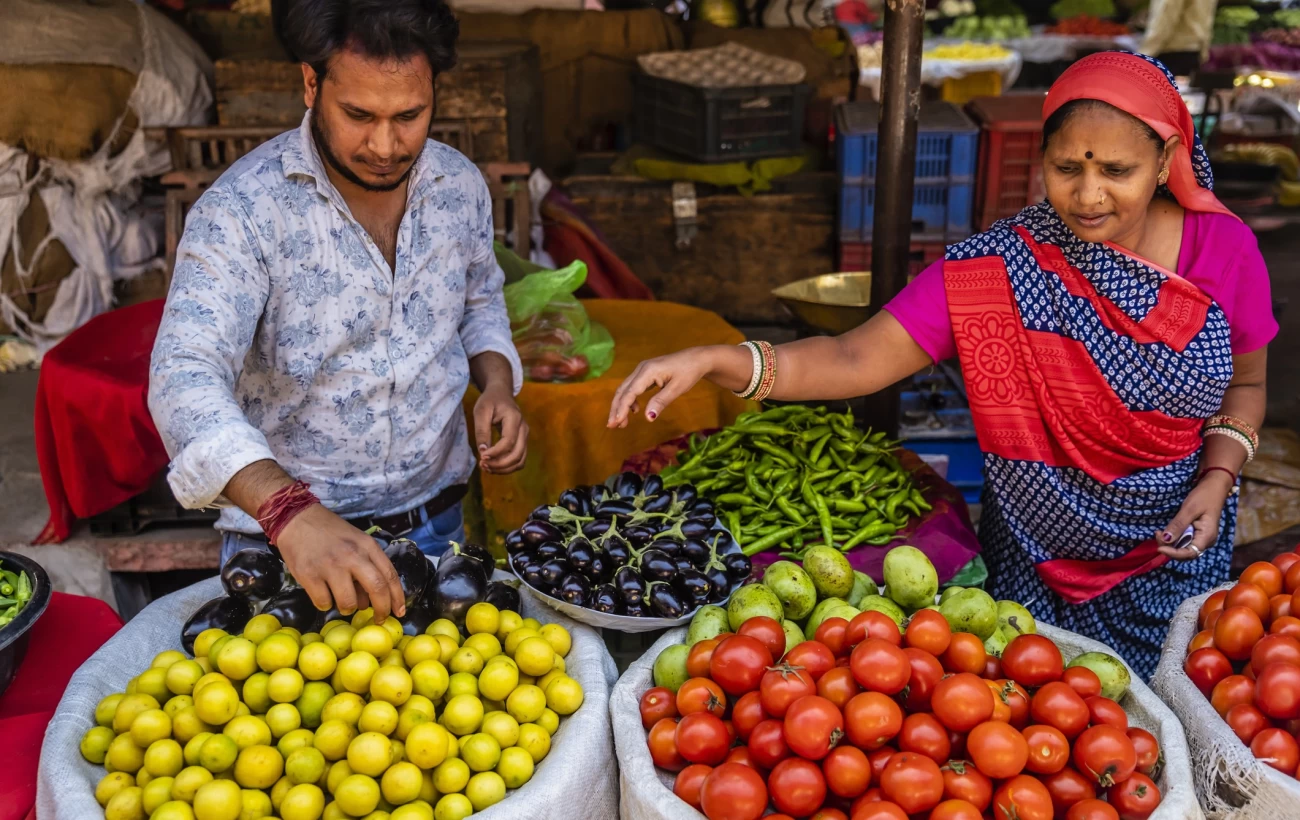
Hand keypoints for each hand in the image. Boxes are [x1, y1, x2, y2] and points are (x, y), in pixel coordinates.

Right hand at [276, 504, 405, 619]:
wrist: (297, 519)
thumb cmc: (329, 533)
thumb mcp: (356, 541)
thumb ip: (367, 565)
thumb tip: (371, 600)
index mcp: (367, 545)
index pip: (390, 575)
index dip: (397, 598)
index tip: (399, 612)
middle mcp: (352, 555)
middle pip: (377, 589)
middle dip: (382, 610)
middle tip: (379, 619)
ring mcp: (330, 566)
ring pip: (349, 603)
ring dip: (348, 609)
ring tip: (342, 600)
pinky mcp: (309, 575)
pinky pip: (324, 603)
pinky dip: (325, 604)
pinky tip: (322, 592)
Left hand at [473, 386, 527, 473]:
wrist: (501, 394)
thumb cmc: (490, 401)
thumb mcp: (481, 411)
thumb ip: (482, 430)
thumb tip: (483, 451)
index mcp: (514, 418)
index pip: (508, 441)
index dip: (496, 452)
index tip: (481, 457)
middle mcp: (523, 429)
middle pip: (517, 454)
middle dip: (499, 464)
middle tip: (482, 464)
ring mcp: (525, 437)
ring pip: (520, 461)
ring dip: (504, 469)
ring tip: (487, 468)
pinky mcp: (522, 442)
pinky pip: (519, 460)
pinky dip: (507, 467)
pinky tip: (494, 466)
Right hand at [608, 348, 720, 427]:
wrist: (697, 359)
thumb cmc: (689, 372)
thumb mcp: (677, 388)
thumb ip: (661, 402)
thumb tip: (647, 417)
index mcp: (648, 371)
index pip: (629, 393)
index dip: (621, 409)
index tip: (616, 423)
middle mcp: (641, 369)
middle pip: (622, 390)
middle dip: (616, 408)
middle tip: (612, 426)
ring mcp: (642, 370)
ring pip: (625, 389)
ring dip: (621, 405)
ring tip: (622, 422)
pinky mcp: (646, 373)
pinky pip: (632, 387)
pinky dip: (629, 400)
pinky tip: (634, 410)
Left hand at [1157, 472, 1233, 559]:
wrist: (1213, 487)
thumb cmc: (1204, 496)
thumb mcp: (1189, 509)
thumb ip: (1178, 525)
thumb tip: (1166, 540)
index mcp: (1207, 536)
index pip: (1189, 554)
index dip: (1173, 554)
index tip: (1159, 548)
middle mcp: (1205, 541)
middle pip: (1185, 553)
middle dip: (1169, 547)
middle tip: (1157, 534)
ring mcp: (1201, 538)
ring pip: (1182, 548)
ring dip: (1169, 543)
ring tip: (1159, 532)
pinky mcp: (1196, 533)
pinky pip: (1183, 540)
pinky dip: (1173, 538)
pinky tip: (1165, 532)